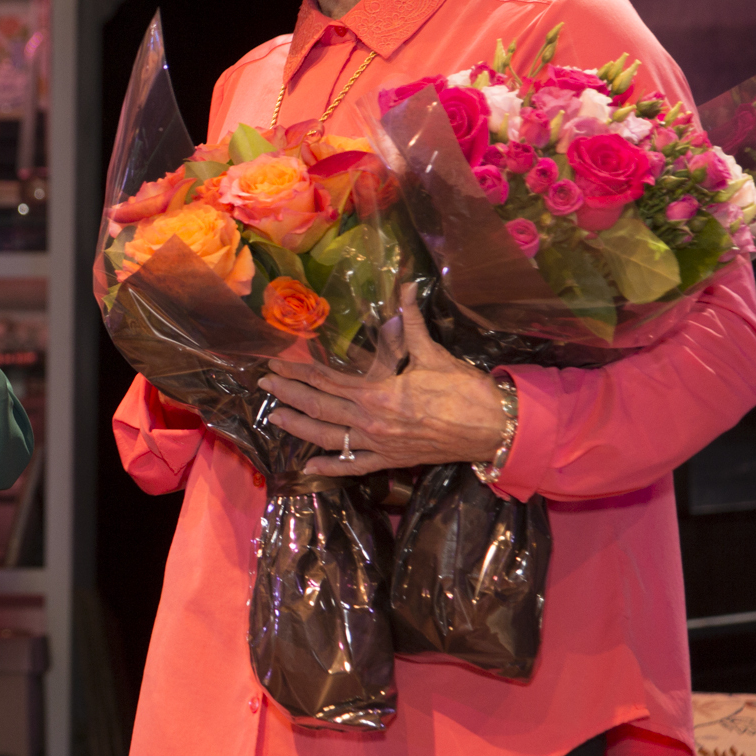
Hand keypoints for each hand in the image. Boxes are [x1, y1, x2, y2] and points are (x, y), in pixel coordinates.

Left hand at [259, 285, 506, 475]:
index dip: (298, 371)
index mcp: (378, 393)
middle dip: (288, 395)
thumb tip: (406, 287)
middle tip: (263, 386)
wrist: (492, 428)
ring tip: (275, 417)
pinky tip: (310, 466)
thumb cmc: (464, 390)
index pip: (327, 380)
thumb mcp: (433, 353)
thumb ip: (411, 323)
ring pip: (329, 438)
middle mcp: (371, 422)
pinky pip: (354, 466)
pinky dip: (331, 467)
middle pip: (319, 408)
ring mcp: (379, 445)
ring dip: (299, 428)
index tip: (275, 365)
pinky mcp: (392, 461)